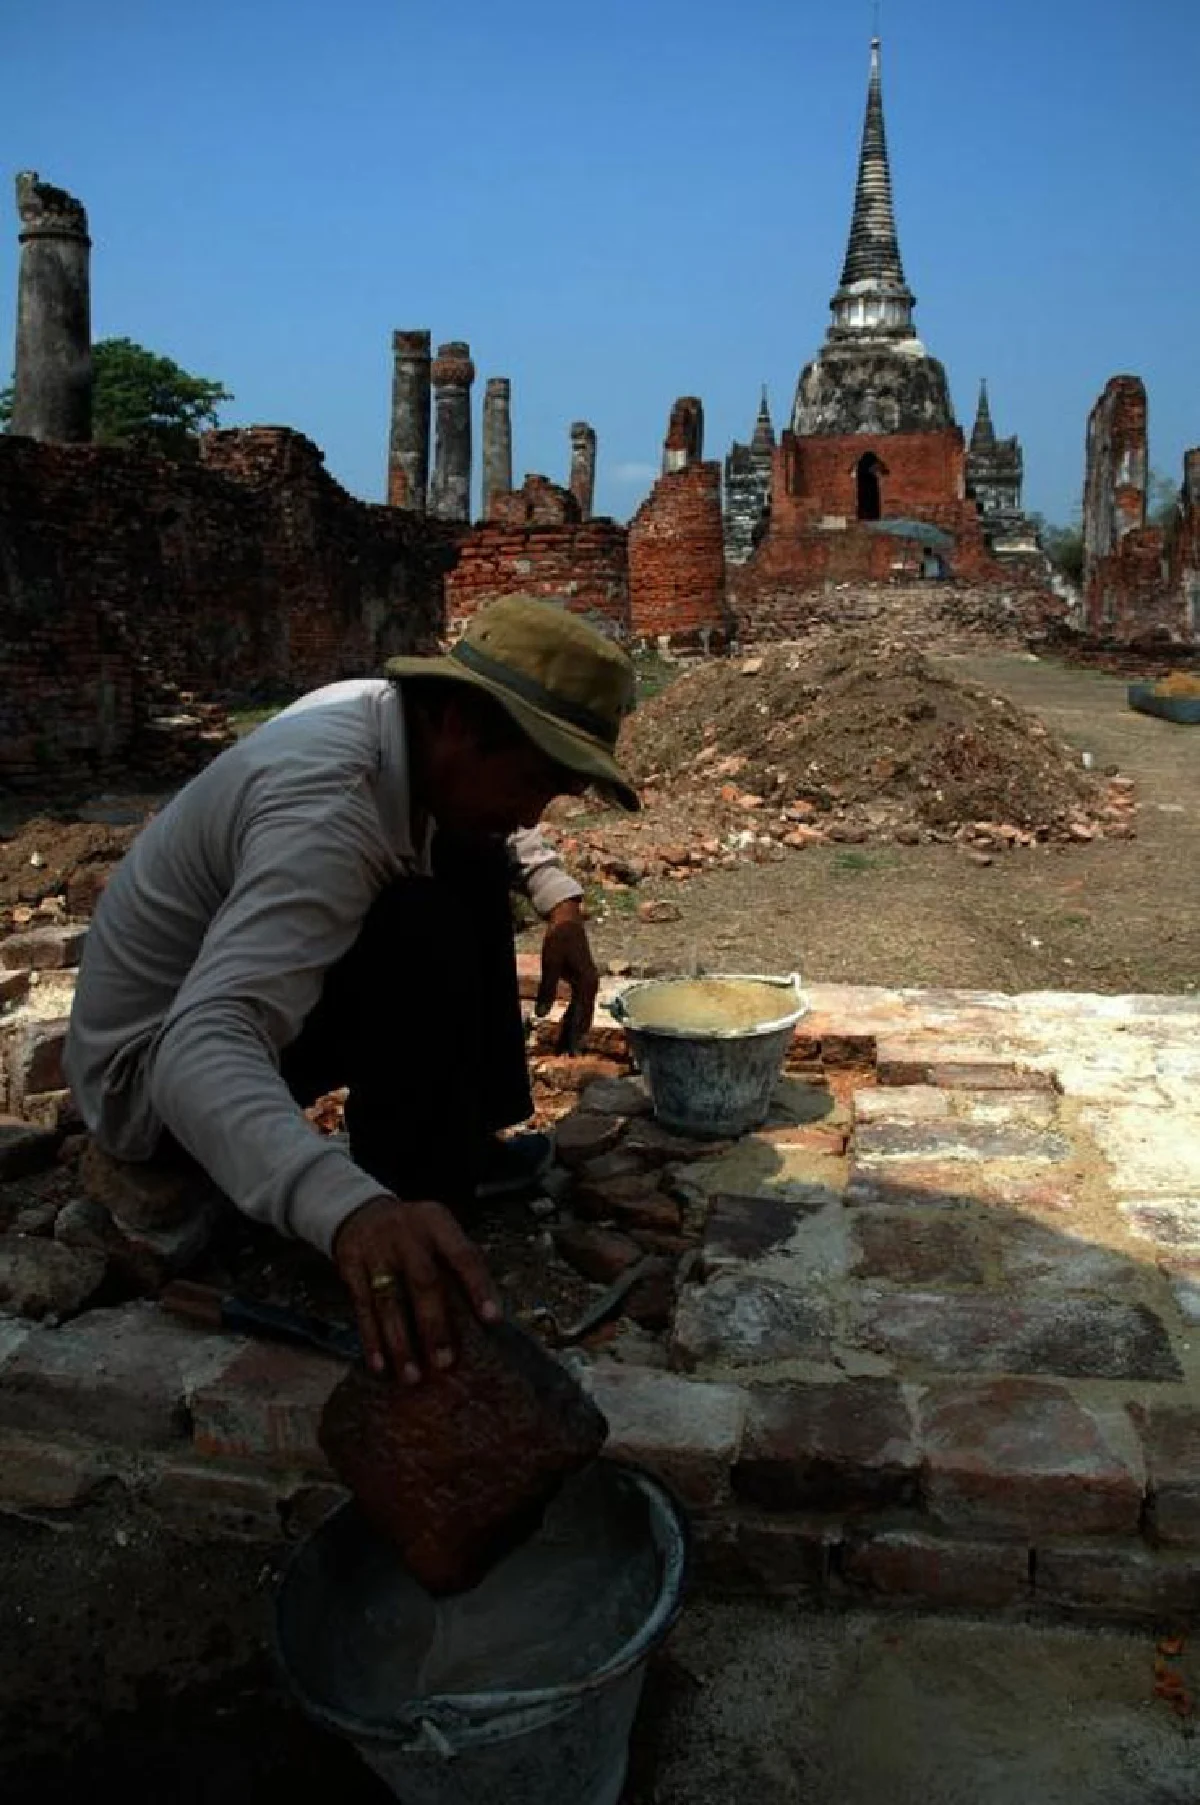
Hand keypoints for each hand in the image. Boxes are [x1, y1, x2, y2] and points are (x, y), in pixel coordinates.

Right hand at [332, 1195, 499, 1382]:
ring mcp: (375, 1251)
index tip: (492, 1319)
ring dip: (400, 1343)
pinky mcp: (351, 1267)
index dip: (478, 1287)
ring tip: (412, 1375)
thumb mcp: (440, 1231)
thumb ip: (460, 1263)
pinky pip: (362, 1309)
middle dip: (434, 1325)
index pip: (463, 1255)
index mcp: (436, 1223)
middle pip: (422, 1282)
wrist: (362, 1212)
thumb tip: (486, 1313)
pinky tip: (380, 1365)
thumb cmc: (414, 1231)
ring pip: (388, 1302)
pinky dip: (371, 1340)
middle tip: (445, 1362)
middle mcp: (406, 1235)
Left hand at [536, 898, 598, 1053]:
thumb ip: (547, 991)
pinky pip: (578, 1003)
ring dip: (573, 1027)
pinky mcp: (583, 980)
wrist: (568, 921)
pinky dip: (571, 1015)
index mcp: (587, 983)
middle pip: (584, 1016)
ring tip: (565, 1045)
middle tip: (569, 1055)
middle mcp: (592, 985)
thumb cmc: (559, 941)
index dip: (575, 1033)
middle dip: (575, 1035)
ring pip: (581, 1011)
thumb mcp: (551, 965)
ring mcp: (588, 983)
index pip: (582, 1014)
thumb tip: (541, 1014)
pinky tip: (565, 1026)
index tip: (571, 1049)